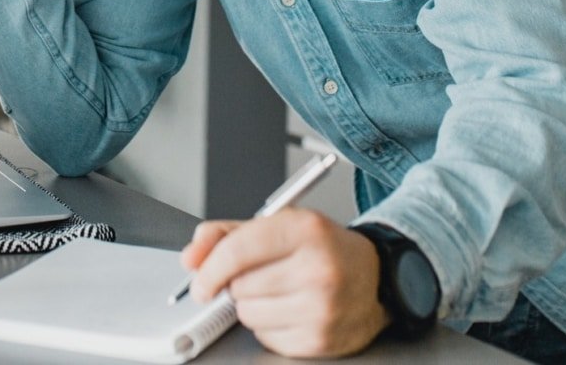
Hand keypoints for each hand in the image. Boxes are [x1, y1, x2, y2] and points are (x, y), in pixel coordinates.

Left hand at [181, 209, 389, 358]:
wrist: (375, 278)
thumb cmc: (322, 249)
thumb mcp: (278, 224)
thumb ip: (225, 234)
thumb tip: (190, 259)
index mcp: (304, 230)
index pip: (237, 251)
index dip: (208, 268)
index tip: (198, 280)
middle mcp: (317, 269)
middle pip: (239, 286)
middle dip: (237, 283)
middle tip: (261, 275)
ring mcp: (322, 308)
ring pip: (248, 314)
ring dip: (252, 306)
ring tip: (280, 291)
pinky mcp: (321, 340)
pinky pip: (266, 338)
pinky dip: (270, 326)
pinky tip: (291, 310)